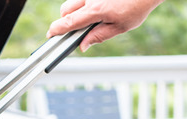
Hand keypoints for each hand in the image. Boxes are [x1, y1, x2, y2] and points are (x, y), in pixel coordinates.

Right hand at [46, 0, 164, 51]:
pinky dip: (85, 4)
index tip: (50, 35)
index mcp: (95, 11)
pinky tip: (101, 6)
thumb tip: (83, 46)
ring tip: (92, 17)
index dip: (56, 30)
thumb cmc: (136, 6)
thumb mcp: (120, 27)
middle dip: (65, 21)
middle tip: (75, 29)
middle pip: (65, 10)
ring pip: (73, 2)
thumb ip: (99, 36)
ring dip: (75, 11)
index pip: (69, 22)